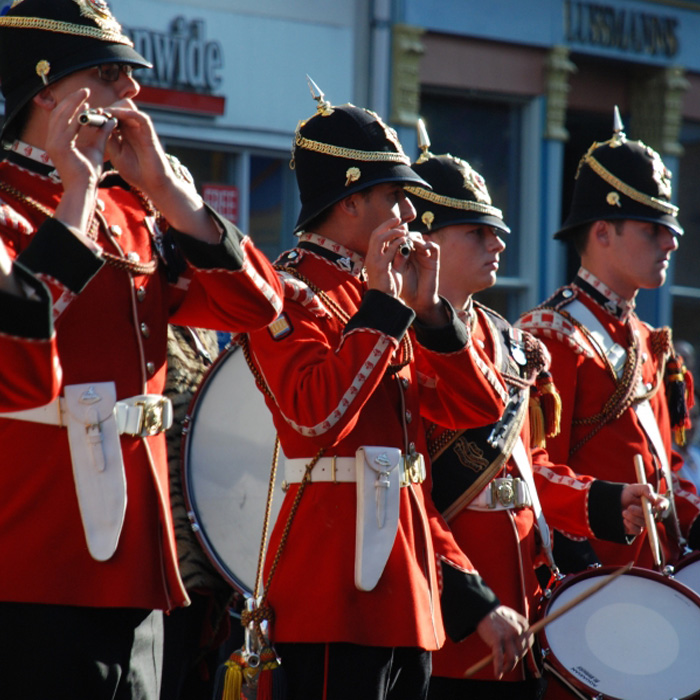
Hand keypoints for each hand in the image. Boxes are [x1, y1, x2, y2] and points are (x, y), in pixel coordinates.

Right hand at [44, 88, 115, 232]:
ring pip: (62, 116)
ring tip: (85, 95)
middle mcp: (52, 141)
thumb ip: (102, 134)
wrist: (84, 190)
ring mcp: (53, 144)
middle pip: (59, 113)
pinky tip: (86, 109)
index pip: (62, 118)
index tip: (85, 99)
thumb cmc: (88, 174)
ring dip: (73, 104)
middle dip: (71, 100)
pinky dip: (76, 116)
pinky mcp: (59, 147)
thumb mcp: (97, 149)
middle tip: (85, 91)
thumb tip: (110, 121)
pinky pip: (68, 126)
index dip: (72, 106)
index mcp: (58, 141)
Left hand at [104, 99, 219, 241]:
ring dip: (114, 109)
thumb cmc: (137, 173)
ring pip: (128, 108)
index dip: (97, 115)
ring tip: (102, 113)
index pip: (110, 118)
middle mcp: (132, 129)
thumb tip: (96, 126)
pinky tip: (114, 116)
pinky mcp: (149, 132)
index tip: (85, 117)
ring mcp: (141, 130)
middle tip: (92, 113)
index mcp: (123, 135)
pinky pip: (139, 116)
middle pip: (118, 109)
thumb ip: (108, 141)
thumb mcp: (116, 155)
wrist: (154, 184)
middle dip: (104, 109)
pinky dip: (126, 113)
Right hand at [364, 217, 409, 297]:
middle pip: (375, 233)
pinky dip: (397, 243)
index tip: (396, 222)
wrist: (385, 301)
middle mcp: (370, 257)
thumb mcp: (394, 269)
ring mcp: (374, 261)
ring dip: (392, 231)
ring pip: (379, 238)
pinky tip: (405, 241)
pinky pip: (389, 250)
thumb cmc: (389, 287)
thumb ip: (398, 257)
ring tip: (403, 230)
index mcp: (373, 257)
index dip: (385, 227)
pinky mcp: (380, 266)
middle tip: (399, 219)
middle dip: (387, 224)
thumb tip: (405, 246)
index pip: (376, 236)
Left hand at [398, 233, 447, 324]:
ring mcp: (425, 255)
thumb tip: (390, 242)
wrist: (417, 300)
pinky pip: (434, 247)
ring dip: (415, 239)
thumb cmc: (405, 287)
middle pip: (410, 235)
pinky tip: (422, 249)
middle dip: (404, 234)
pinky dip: (428, 244)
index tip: (390, 235)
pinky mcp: (434, 260)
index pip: (400, 238)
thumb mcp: (397, 270)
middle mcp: (415, 252)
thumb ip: (395, 257)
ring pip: (421, 239)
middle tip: (400, 235)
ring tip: (409, 242)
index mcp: (405, 254)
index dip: (396, 235)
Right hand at [476, 605, 530, 678]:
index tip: (519, 653)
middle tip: (509, 662)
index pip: (529, 642)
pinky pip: (499, 658)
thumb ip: (519, 624)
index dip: (524, 650)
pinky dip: (499, 668)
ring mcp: (507, 636)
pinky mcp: (496, 640)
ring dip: (509, 667)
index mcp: (522, 624)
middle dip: (516, 659)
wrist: (481, 608)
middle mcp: (517, 631)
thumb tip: (525, 637)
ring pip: (513, 659)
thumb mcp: (512, 614)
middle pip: (521, 652)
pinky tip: (497, 675)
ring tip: (504, 670)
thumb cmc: (496, 612)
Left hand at [621, 483, 669, 535]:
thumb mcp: (634, 488)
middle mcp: (650, 513)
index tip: (657, 506)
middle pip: (652, 515)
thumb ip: (645, 488)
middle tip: (629, 507)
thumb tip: (653, 498)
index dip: (663, 505)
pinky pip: (638, 531)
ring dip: (632, 517)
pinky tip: (624, 520)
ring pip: (644, 523)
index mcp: (652, 501)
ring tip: (624, 512)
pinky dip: (630, 525)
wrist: (612, 503)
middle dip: (640, 512)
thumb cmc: (625, 495)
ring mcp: (644, 521)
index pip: (663, 503)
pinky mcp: (637, 529)